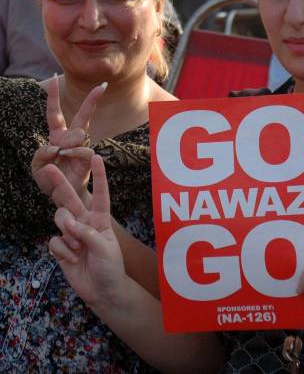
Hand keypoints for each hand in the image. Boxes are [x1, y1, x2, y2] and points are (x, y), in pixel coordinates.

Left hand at [32, 75, 105, 201]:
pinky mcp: (88, 160)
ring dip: (67, 143)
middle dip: (92, 100)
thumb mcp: (37, 167)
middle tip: (103, 86)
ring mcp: (81, 149)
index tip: (55, 76)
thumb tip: (56, 146)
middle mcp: (70, 140)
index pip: (55, 113)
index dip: (54, 96)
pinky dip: (73, 153)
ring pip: (80, 132)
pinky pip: (83, 149)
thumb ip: (41, 154)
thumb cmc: (50, 180)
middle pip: (82, 116)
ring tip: (60, 156)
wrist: (63, 196)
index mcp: (56, 137)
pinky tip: (67, 158)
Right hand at [48, 155, 127, 307]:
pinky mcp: (61, 247)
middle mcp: (85, 222)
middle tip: (48, 168)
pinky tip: (72, 259)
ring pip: (60, 219)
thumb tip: (69, 224)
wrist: (101, 291)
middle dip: (60, 183)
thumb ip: (88, 233)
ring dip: (67, 232)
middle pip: (70, 199)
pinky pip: (54, 241)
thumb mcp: (105, 248)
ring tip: (77, 248)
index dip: (99, 176)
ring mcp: (71, 234)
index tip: (97, 157)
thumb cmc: (110, 267)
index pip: (101, 194)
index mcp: (101, 219)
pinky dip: (62, 250)